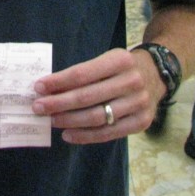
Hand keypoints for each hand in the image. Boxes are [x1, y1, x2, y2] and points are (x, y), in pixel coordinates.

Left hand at [31, 48, 164, 143]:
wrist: (157, 74)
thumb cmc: (122, 67)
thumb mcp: (107, 59)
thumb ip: (84, 72)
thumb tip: (50, 88)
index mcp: (119, 60)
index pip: (82, 73)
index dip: (58, 82)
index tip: (38, 87)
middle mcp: (131, 81)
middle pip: (87, 96)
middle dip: (58, 103)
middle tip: (38, 107)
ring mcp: (138, 103)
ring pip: (96, 117)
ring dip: (69, 121)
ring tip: (51, 120)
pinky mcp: (141, 122)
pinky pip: (108, 133)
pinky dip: (85, 136)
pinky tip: (68, 135)